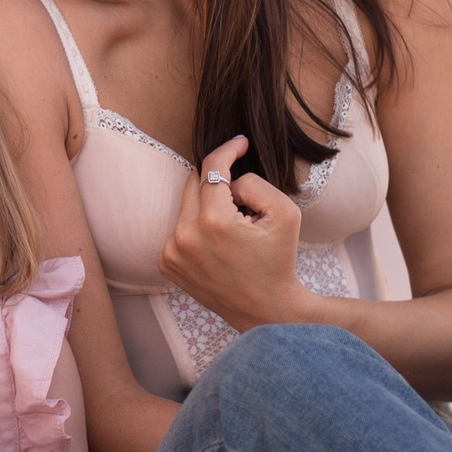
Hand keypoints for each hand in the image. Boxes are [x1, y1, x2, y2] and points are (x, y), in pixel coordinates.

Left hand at [157, 135, 310, 332]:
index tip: (240, 142)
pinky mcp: (166, 264)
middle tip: (244, 203)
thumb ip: (254, 182)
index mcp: (213, 222)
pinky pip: (180, 229)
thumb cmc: (278, 260)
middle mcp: (184, 236)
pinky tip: (218, 248)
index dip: (227, 150)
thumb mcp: (285, 212)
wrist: (266, 310)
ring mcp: (171, 252)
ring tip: (233, 233)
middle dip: (219, 185)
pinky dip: (197, 229)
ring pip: (187, 206)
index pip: (211, 168)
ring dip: (208, 208)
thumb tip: (229, 180)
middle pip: (194, 183)